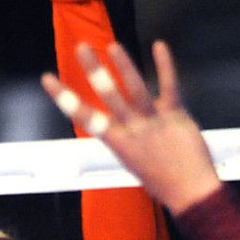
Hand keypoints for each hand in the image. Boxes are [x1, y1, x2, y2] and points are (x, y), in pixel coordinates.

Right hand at [42, 40, 220, 215]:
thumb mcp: (135, 161)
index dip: (64, 97)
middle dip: (94, 70)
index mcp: (118, 143)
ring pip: (136, 90)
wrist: (192, 193)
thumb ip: (127, 137)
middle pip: (109, 96)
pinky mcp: (176, 115)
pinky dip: (165, 65)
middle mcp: (133, 130)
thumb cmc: (163, 180)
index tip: (48, 79)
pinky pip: (169, 86)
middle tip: (82, 47)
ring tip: (113, 47)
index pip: (85, 117)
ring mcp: (155, 122)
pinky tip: (159, 45)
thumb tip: (122, 119)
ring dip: (125, 66)